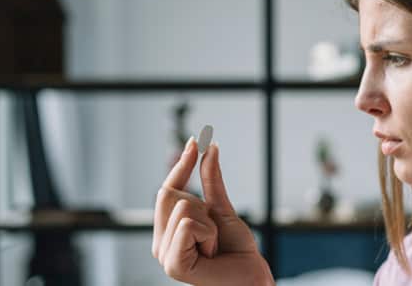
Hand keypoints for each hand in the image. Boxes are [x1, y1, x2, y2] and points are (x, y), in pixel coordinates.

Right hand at [153, 137, 273, 284]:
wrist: (250, 277)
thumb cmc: (236, 250)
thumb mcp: (222, 210)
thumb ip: (211, 181)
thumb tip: (209, 149)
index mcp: (167, 229)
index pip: (168, 188)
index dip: (182, 164)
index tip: (195, 140)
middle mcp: (160, 242)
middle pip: (171, 194)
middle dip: (202, 207)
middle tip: (213, 234)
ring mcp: (164, 254)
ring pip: (184, 208)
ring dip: (209, 225)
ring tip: (213, 246)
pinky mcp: (172, 264)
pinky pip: (187, 225)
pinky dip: (208, 235)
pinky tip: (211, 252)